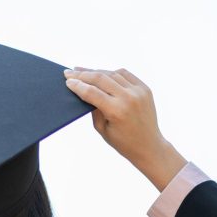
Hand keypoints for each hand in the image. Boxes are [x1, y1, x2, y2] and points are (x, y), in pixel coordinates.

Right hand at [64, 67, 186, 190]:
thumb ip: (93, 109)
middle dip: (82, 74)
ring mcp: (139, 91)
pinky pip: (125, 74)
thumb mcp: (102, 129)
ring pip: (112, 73)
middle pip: (100, 78)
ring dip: (96, 71)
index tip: (67, 81)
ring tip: (82, 71)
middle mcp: (129, 98)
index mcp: (117, 111)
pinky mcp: (145, 88)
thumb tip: (84, 90)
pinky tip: (101, 73)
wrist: (149, 145)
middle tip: (69, 73)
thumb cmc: (124, 142)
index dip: (77, 85)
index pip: (91, 92)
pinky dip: (112, 72)